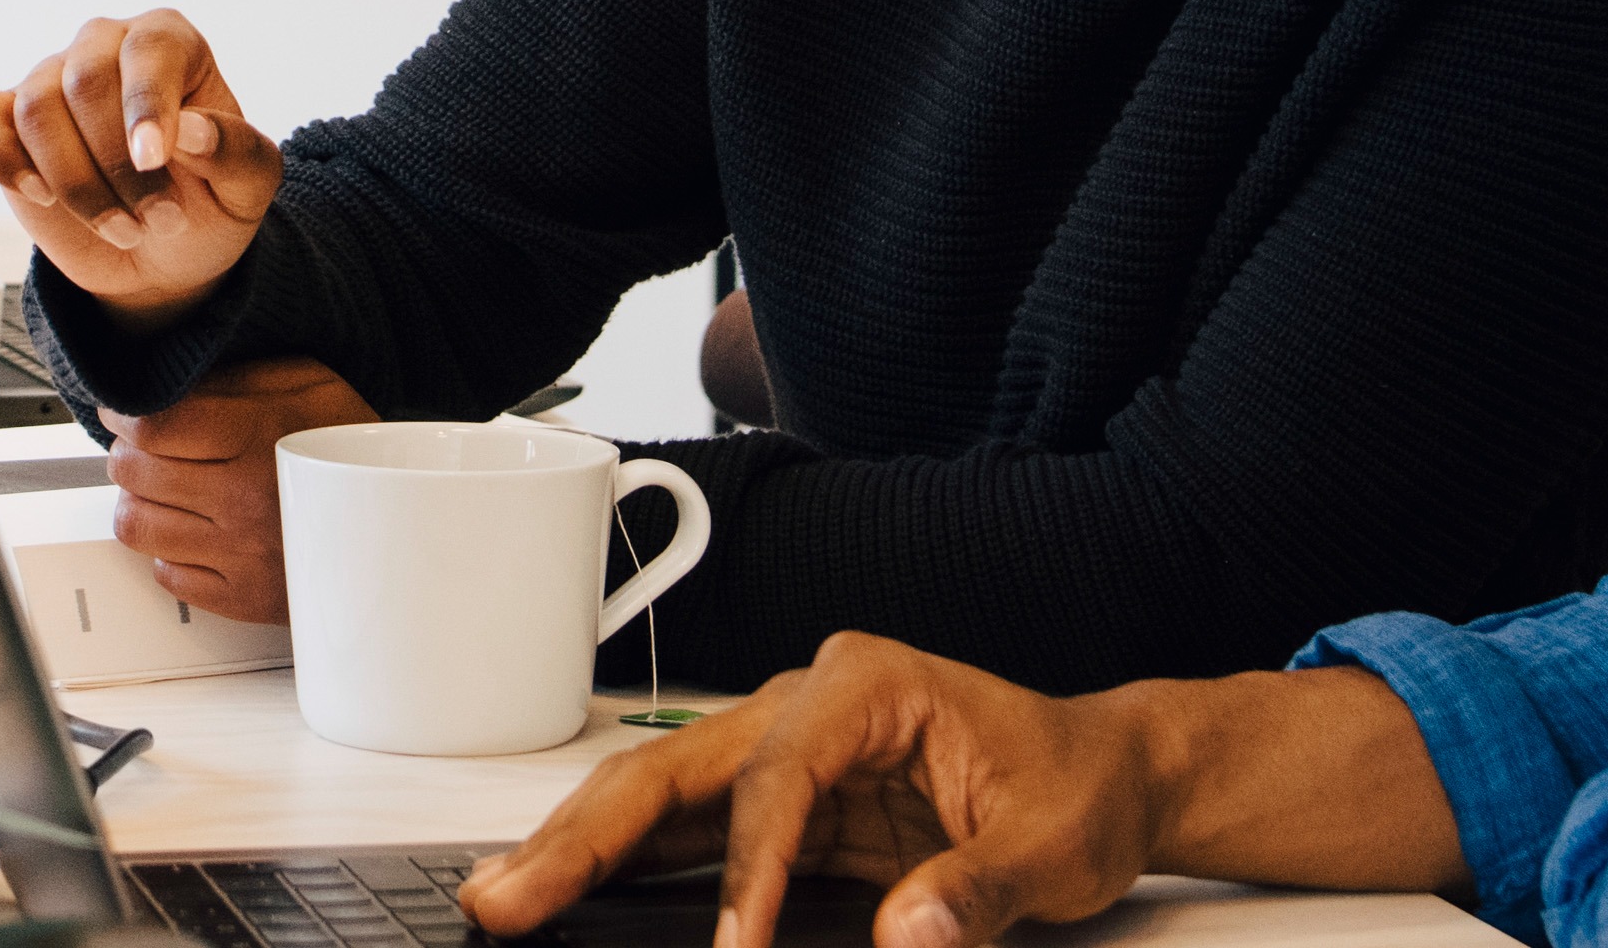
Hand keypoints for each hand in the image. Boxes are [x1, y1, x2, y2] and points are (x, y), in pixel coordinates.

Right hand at [0, 9, 284, 326]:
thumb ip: (234, 151)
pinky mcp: (4, 121)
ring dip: (76, 183)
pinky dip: (0, 157)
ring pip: (38, 111)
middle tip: (156, 221)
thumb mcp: (247, 187)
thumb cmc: (209, 206)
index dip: (147, 104)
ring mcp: (49, 80)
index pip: (149, 50)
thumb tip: (190, 129)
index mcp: (168, 43)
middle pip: (86, 82)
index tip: (153, 160)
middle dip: (117, 165)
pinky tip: (40, 195)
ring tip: (123, 230)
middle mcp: (103, 47)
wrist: (161, 257)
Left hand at [102, 357, 373, 622]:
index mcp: (258, 439)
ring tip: (161, 489)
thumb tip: (165, 383)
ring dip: (138, 501)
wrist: (403, 520)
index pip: (153, 427)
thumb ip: (234, 377)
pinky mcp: (243, 598)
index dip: (123, 414)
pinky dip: (168, 551)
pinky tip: (194, 530)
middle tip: (141, 446)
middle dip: (127, 453)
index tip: (122, 412)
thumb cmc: (350, 447)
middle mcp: (244, 501)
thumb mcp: (306, 383)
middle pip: (134, 474)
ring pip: (137, 527)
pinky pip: (166, 575)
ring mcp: (241, 556)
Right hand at [459, 633, 1151, 947]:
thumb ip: (977, 893)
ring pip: (655, 796)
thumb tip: (906, 939)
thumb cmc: (1079, 788)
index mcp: (868, 685)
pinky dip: (620, 867)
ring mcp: (781, 748)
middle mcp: (806, 703)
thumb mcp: (1054, 848)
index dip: (746, 865)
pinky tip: (562, 897)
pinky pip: (683, 833)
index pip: (777, 775)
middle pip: (672, 769)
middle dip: (582, 836)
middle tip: (505, 897)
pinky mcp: (778, 801)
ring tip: (503, 899)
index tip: (735, 943)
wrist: (1104, 774)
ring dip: (576, 850)